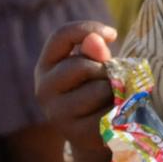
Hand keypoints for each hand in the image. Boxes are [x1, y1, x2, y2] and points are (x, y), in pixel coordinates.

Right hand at [34, 21, 117, 156]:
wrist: (96, 132)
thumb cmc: (97, 88)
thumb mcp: (96, 65)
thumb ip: (96, 52)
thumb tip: (95, 39)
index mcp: (47, 65)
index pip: (61, 35)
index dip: (88, 28)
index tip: (113, 34)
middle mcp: (43, 89)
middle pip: (82, 65)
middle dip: (104, 70)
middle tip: (108, 80)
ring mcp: (57, 113)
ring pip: (99, 89)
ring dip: (114, 91)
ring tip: (110, 98)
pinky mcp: (75, 133)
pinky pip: (108, 112)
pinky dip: (119, 110)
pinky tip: (113, 115)